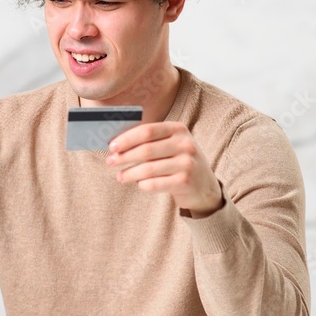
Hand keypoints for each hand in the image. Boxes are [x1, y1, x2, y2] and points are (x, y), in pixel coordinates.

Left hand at [106, 122, 223, 215]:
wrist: (205, 186)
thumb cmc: (179, 162)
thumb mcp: (171, 145)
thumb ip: (150, 141)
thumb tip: (117, 144)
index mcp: (178, 129)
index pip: (147, 131)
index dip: (126, 138)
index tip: (111, 146)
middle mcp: (185, 144)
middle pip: (146, 149)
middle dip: (124, 156)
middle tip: (110, 161)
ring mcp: (187, 163)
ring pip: (148, 168)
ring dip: (129, 173)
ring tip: (120, 176)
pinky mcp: (185, 182)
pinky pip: (155, 184)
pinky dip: (142, 184)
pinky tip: (138, 184)